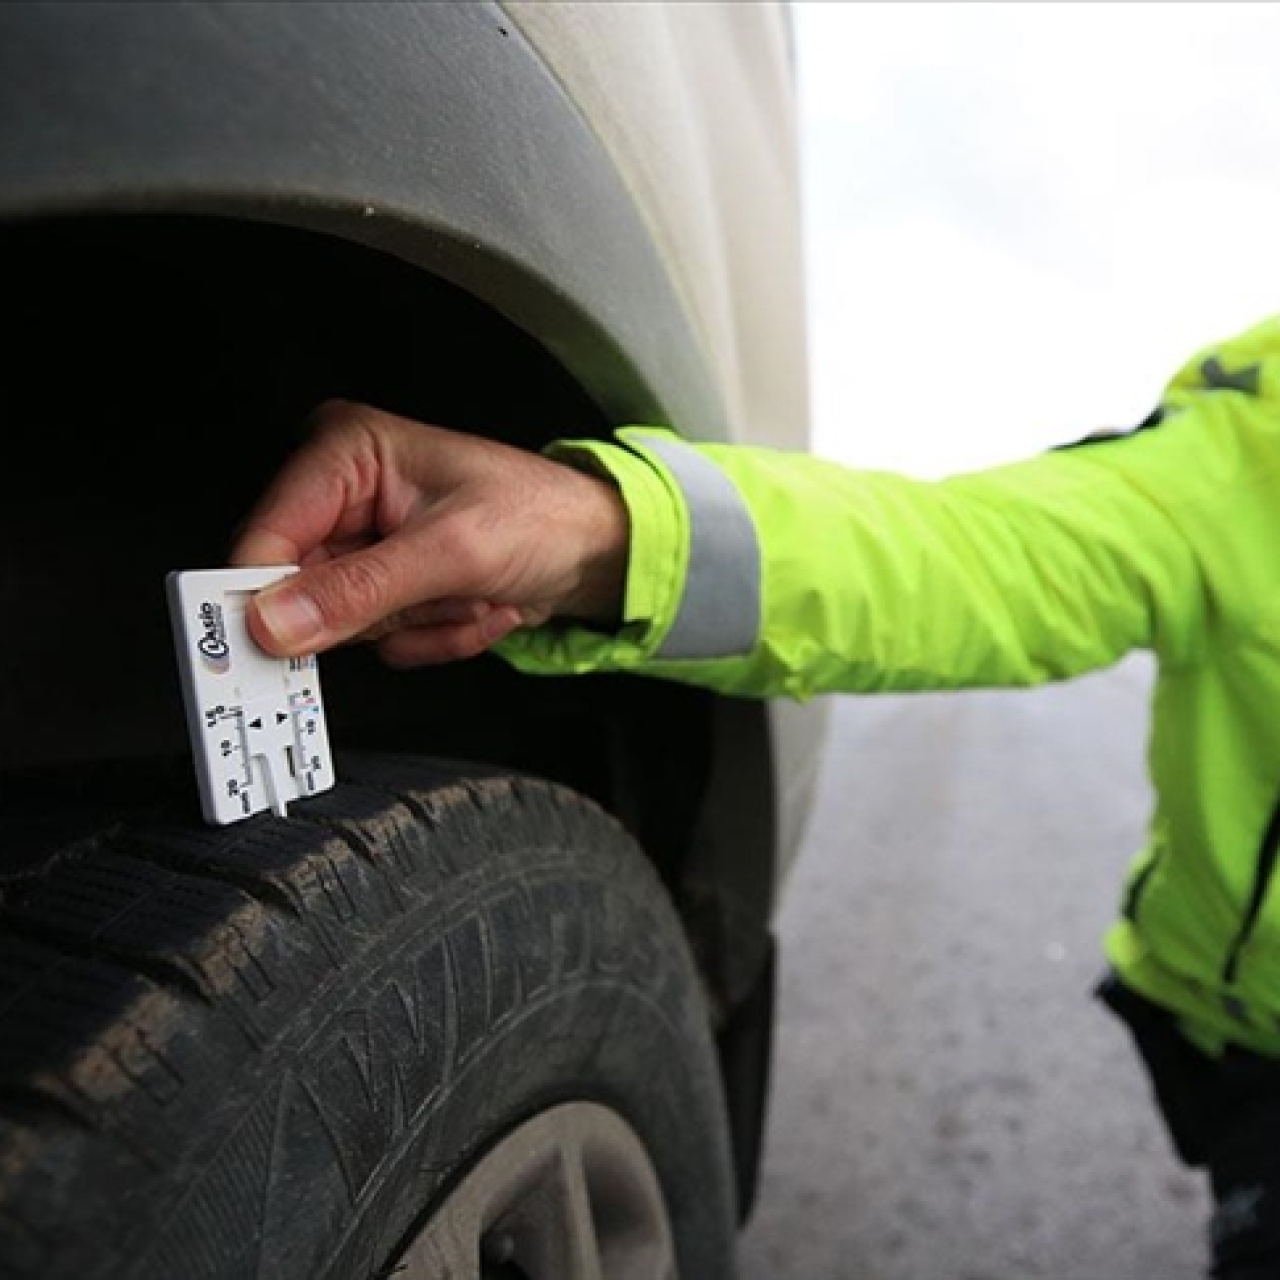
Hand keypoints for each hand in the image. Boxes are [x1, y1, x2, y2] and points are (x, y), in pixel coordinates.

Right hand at [228, 400, 628, 665]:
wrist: (596, 549)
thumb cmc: (542, 517)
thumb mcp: (453, 552)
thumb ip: (362, 590)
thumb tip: (277, 620)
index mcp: (347, 452)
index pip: (269, 533)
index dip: (266, 595)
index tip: (270, 645)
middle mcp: (344, 493)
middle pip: (305, 589)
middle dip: (385, 611)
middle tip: (439, 595)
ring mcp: (364, 543)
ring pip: (347, 623)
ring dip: (418, 624)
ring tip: (469, 593)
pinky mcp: (385, 584)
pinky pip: (381, 639)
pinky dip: (432, 636)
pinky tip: (473, 604)